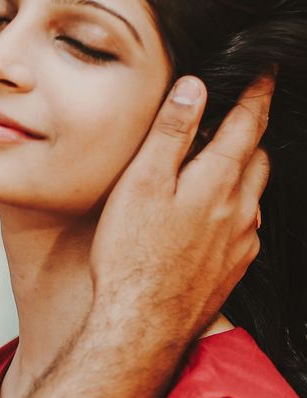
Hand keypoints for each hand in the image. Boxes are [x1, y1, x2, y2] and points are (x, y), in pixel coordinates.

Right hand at [91, 74, 271, 345]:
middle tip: (234, 116)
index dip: (258, 92)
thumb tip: (195, 87)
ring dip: (243, 173)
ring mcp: (241, 242)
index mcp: (217, 181)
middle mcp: (240, 210)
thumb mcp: (141, 183)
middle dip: (251, 132)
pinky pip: (246, 228)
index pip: (248, 123)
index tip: (266, 71)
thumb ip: (171, 133)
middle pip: (258, 157)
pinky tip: (210, 220)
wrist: (140, 326)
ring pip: (254, 194)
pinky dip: (235, 212)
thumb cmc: (131, 255)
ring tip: (217, 166)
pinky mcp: (234, 269)